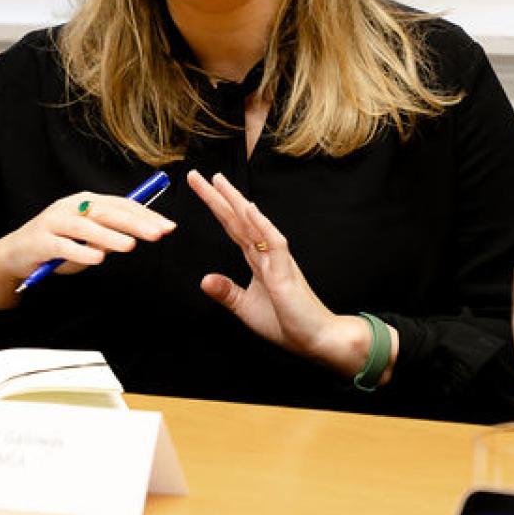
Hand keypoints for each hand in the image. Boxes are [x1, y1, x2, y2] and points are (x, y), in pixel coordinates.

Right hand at [0, 192, 175, 310]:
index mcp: (86, 203)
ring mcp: (53, 222)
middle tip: (158, 234)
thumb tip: (138, 234)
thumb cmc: (57, 245)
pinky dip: (80, 252)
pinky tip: (97, 259)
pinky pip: (63, 246)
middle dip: (135, 223)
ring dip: (108, 236)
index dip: (146, 215)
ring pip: (84, 227)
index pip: (121, 205)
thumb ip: (110, 236)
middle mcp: (70, 207)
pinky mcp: (39, 241)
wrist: (14, 255)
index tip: (168, 227)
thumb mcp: (88, 240)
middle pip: (106, 211)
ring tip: (130, 246)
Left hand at [187, 171, 394, 383]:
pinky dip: (261, 225)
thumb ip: (227, 292)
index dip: (216, 207)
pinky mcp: (286, 271)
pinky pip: (273, 243)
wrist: (316, 338)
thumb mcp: (246, 307)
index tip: (200, 188)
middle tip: (196, 176)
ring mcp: (276, 259)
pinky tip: (248, 209)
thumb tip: (204, 280)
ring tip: (218, 182)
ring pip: (253, 224)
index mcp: (257, 259)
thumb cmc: (287, 322)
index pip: (232, 227)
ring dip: (236, 202)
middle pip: (238, 219)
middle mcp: (266, 253)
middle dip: (217, 197)